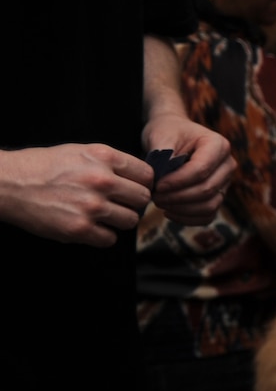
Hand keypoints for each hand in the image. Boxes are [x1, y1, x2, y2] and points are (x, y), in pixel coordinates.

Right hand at [0, 144, 152, 246]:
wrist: (7, 183)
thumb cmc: (41, 166)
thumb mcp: (78, 152)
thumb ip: (110, 163)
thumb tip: (139, 179)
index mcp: (103, 157)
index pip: (146, 175)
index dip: (142, 183)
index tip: (133, 188)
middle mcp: (101, 180)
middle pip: (142, 198)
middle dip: (131, 202)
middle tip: (116, 203)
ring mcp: (92, 205)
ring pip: (130, 220)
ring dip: (118, 220)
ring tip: (100, 214)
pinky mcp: (80, 227)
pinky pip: (110, 238)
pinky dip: (102, 235)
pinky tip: (88, 225)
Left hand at [140, 116, 233, 226]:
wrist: (174, 134)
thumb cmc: (168, 131)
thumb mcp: (161, 135)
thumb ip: (162, 155)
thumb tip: (161, 178)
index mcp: (218, 145)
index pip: (201, 170)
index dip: (178, 182)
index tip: (156, 186)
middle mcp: (227, 165)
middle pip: (207, 190)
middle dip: (178, 197)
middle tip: (154, 196)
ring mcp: (225, 183)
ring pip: (209, 205)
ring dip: (182, 209)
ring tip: (159, 203)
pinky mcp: (218, 196)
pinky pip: (208, 216)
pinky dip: (188, 219)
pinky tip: (168, 213)